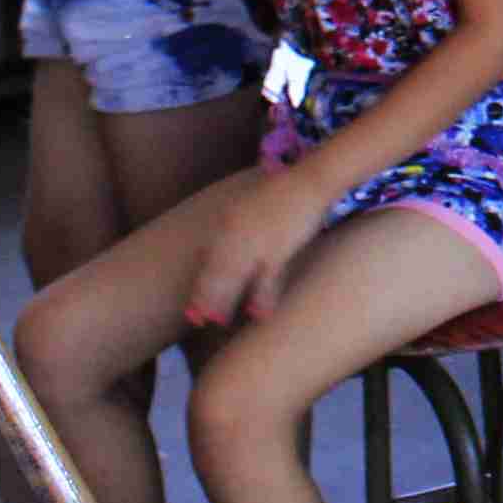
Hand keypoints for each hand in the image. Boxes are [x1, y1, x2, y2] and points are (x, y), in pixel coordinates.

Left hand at [185, 173, 328, 330]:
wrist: (310, 180)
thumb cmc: (282, 194)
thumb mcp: (249, 205)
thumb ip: (234, 227)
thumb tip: (221, 249)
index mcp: (227, 221)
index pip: (207, 258)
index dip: (199, 282)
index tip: (192, 301)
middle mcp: (235, 233)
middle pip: (216, 271)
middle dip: (205, 296)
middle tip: (197, 319)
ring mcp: (255, 242)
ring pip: (234, 277)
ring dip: (225, 300)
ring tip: (218, 321)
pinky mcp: (277, 249)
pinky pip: (266, 279)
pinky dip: (262, 297)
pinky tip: (258, 314)